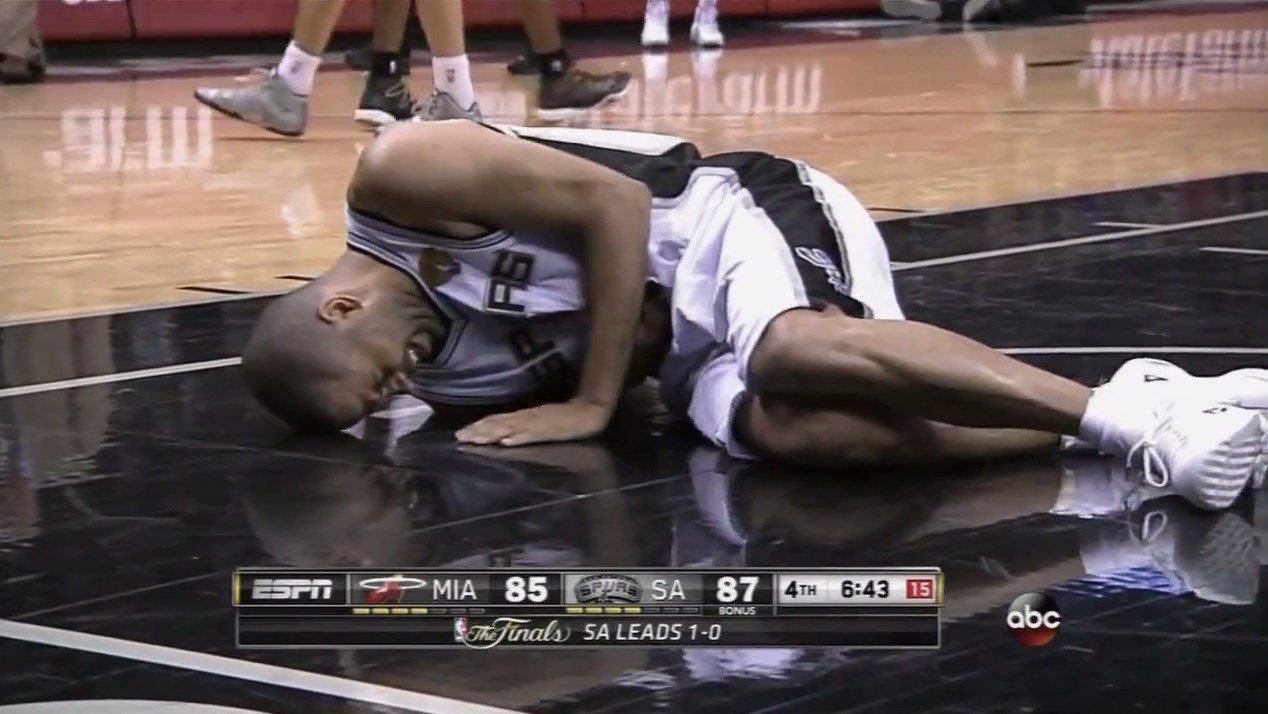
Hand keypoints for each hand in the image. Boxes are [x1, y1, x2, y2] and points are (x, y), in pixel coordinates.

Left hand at [454, 400, 610, 446]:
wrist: (588, 412)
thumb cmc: (564, 418)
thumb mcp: (539, 420)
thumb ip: (522, 429)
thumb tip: (501, 439)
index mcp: (523, 417)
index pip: (496, 422)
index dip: (478, 427)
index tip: (461, 434)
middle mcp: (526, 419)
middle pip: (497, 425)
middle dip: (478, 432)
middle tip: (459, 437)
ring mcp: (536, 426)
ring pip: (508, 430)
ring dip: (490, 434)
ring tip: (473, 440)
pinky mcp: (547, 432)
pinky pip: (530, 435)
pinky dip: (517, 438)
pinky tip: (505, 442)